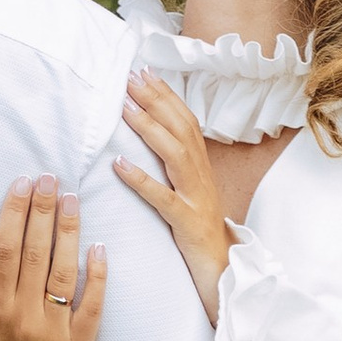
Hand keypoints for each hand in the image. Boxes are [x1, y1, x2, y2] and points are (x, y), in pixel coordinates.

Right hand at [0, 179, 107, 340]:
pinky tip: (99, 247)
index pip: (4, 253)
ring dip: (69, 233)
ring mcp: (55, 333)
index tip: (21, 185)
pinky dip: (97, 276)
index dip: (13, 215)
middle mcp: (25, 319)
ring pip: (64, 273)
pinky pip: (93, 306)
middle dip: (42, 213)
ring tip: (72, 200)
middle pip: (35, 255)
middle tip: (50, 178)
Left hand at [116, 72, 229, 321]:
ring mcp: (196, 198)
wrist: (223, 269)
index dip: (165, 94)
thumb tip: (154, 133)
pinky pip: (162, 199)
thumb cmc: (199, 229)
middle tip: (130, 77)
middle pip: (180, 128)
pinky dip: (141, 180)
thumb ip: (174, 162)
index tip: (143, 71)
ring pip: (174, 155)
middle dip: (155, 100)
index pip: (184, 120)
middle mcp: (201, 175)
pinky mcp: (186, 222)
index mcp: (200, 165)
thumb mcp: (189, 189)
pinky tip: (119, 165)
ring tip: (124, 108)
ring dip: (148, 128)